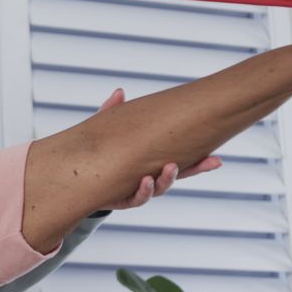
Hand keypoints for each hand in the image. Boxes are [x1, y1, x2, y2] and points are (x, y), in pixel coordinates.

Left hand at [96, 89, 222, 210]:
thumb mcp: (104, 131)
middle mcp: (148, 178)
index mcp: (149, 161)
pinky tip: (146, 180)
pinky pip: (135, 199)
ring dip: (166, 179)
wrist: (74, 179)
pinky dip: (142, 191)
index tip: (217, 158)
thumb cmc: (95, 153)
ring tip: (170, 167)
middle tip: (209, 159)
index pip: (180, 161)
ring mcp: (136, 190)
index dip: (199, 162)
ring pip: (158, 189)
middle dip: (194, 169)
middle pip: (176, 176)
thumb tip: (120, 92)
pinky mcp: (121, 199)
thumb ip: (111, 112)